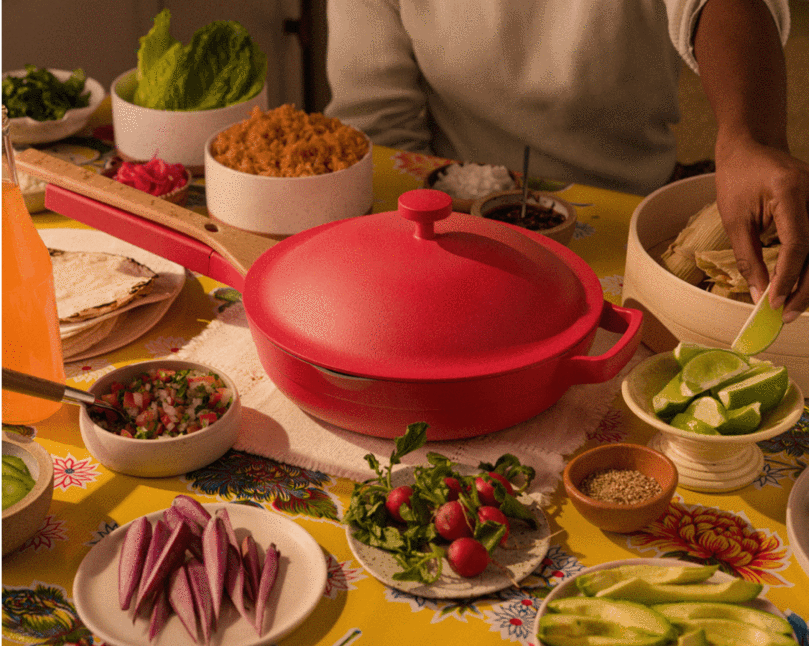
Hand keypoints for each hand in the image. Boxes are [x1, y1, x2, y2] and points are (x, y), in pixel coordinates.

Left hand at [713, 138, 808, 322]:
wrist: (751, 146)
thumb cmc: (737, 178)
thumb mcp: (734, 219)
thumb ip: (747, 257)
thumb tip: (757, 294)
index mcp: (791, 191)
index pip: (798, 242)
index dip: (787, 276)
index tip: (772, 301)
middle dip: (803, 287)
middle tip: (785, 314)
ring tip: (791, 307)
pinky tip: (798, 286)